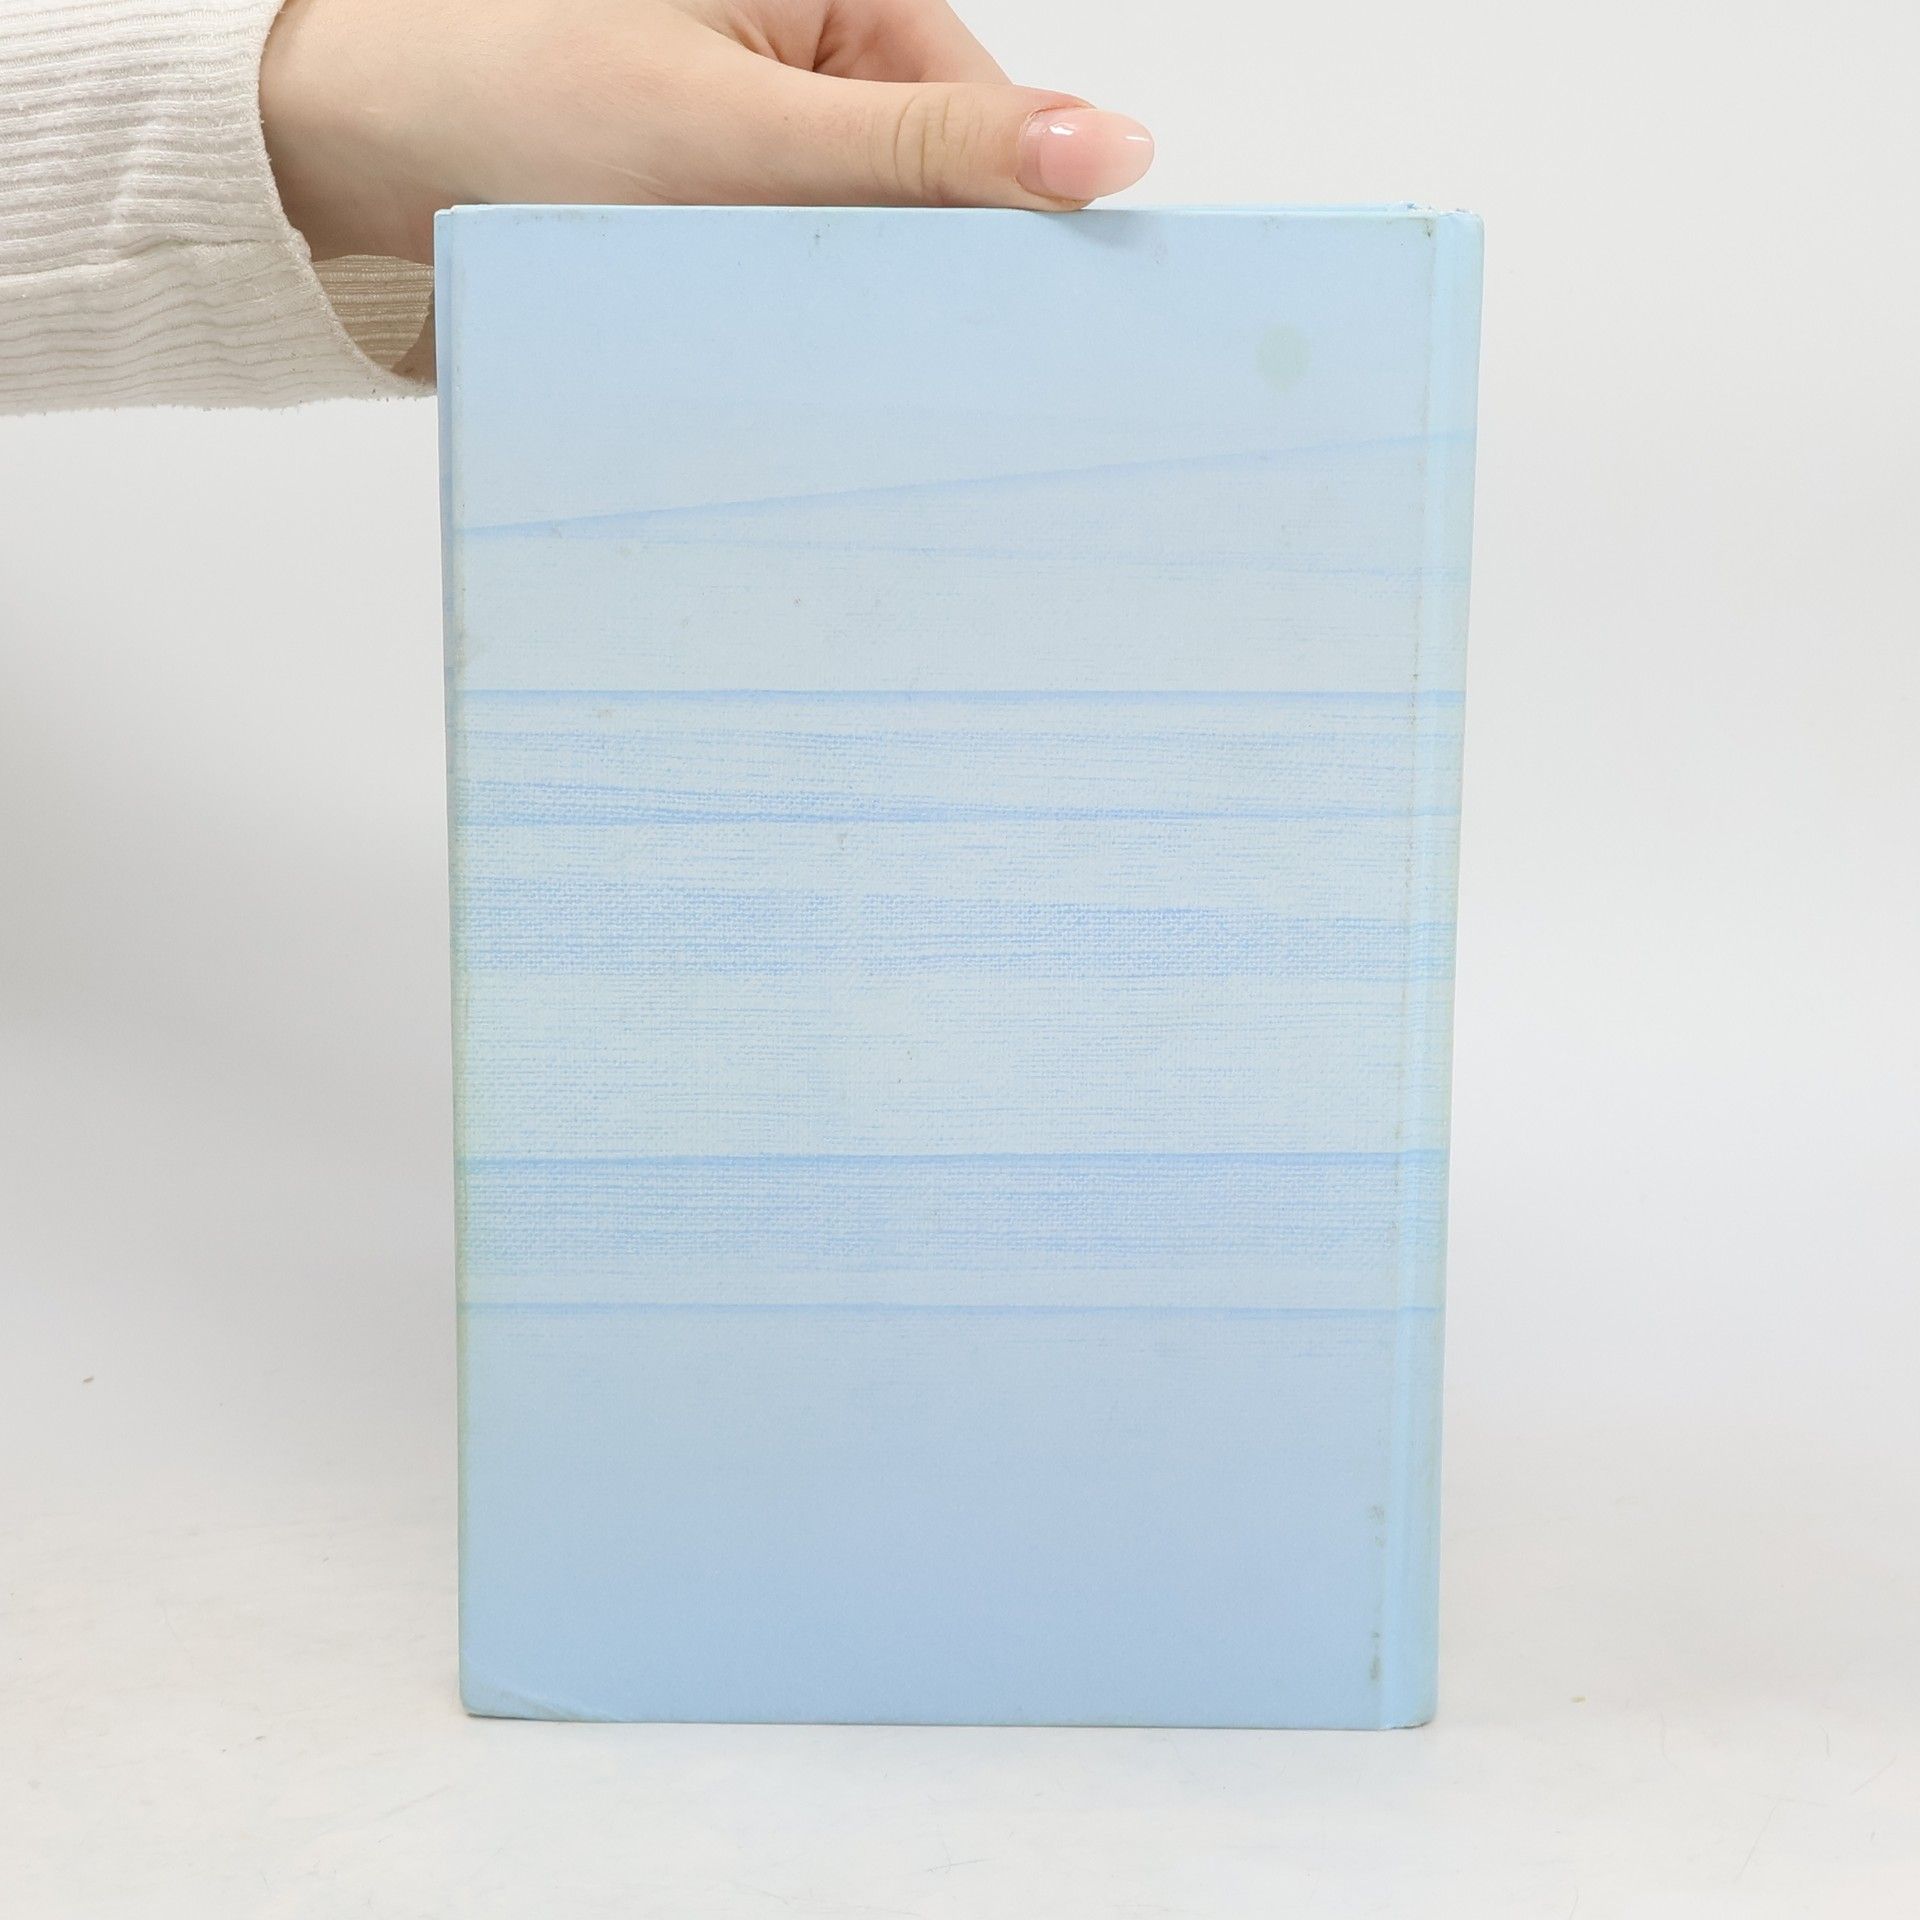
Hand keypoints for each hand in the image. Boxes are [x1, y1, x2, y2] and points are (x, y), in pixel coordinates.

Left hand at [261, 0, 1154, 263]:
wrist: (356, 141)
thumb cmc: (517, 98)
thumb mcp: (746, 132)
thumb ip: (927, 152)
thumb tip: (1107, 149)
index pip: (986, 125)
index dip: (1000, 235)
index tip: (1001, 342)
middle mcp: (822, 36)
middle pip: (933, 183)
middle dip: (906, 274)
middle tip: (861, 346)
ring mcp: (774, 109)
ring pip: (868, 231)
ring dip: (840, 295)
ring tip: (776, 323)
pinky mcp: (729, 172)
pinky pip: (802, 251)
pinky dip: (788, 299)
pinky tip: (756, 326)